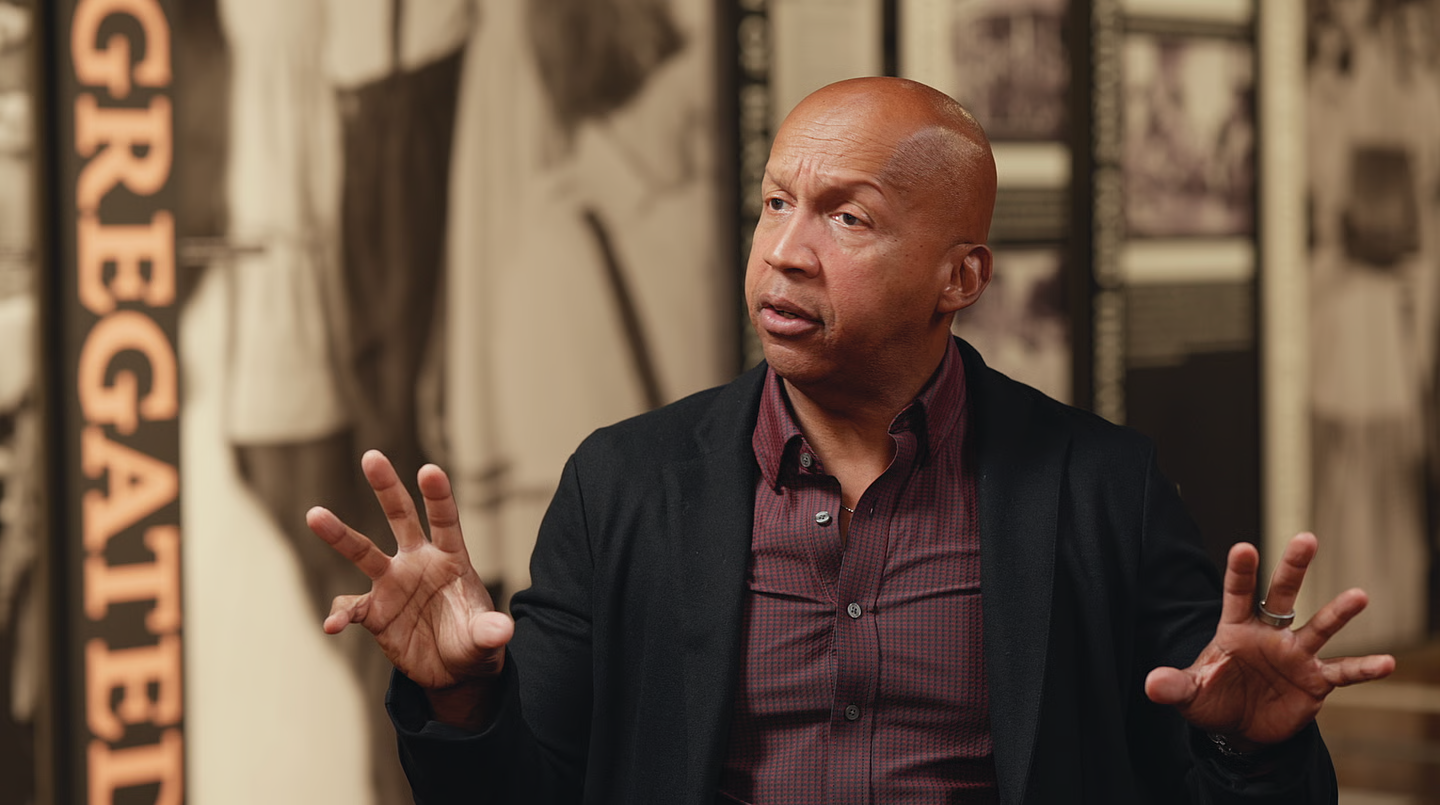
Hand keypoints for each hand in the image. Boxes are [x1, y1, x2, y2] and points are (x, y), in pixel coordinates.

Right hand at [307, 450, 513, 727]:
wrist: (453, 670)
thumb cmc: (474, 642)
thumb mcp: (486, 640)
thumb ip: (490, 632)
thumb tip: (502, 631)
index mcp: (451, 559)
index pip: (445, 521)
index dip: (438, 496)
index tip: (429, 469)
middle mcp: (418, 562)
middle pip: (401, 517)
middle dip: (387, 487)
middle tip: (372, 457)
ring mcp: (392, 584)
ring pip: (363, 552)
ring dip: (339, 534)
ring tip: (315, 514)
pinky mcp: (374, 612)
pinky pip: (351, 608)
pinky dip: (340, 615)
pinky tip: (332, 626)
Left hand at [1144, 532, 1395, 747]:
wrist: (1240, 729)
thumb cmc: (1212, 700)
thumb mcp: (1189, 694)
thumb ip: (1173, 686)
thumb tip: (1151, 685)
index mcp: (1234, 629)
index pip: (1236, 594)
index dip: (1240, 571)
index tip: (1243, 546)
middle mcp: (1268, 634)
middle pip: (1282, 595)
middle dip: (1293, 567)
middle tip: (1306, 537)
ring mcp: (1295, 655)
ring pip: (1319, 626)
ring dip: (1338, 613)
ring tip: (1359, 596)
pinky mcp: (1315, 681)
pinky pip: (1343, 671)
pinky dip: (1364, 668)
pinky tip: (1388, 662)